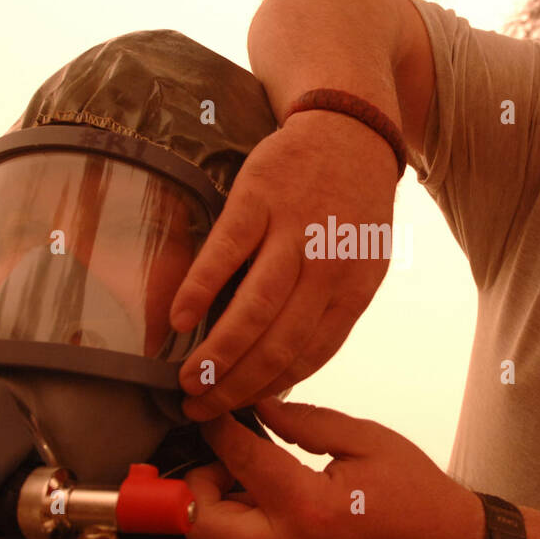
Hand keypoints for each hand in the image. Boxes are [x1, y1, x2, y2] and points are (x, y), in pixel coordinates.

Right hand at [169, 113, 398, 421]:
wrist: (348, 127)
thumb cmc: (351, 205)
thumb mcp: (363, 261)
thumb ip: (331, 310)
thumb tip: (288, 366)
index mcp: (356, 287)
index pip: (312, 355)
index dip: (272, 388)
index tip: (240, 410)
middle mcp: (328, 265)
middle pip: (280, 344)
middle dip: (237, 387)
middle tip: (201, 410)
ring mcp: (294, 231)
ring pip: (256, 309)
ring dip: (218, 353)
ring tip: (187, 380)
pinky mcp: (259, 198)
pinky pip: (226, 253)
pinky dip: (200, 290)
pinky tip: (176, 319)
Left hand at [183, 397, 484, 538]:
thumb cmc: (416, 496)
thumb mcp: (368, 440)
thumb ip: (307, 421)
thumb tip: (260, 406)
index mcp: (309, 506)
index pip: (239, 459)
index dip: (218, 429)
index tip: (213, 413)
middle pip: (202, 522)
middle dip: (200, 483)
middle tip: (222, 461)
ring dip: (215, 516)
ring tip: (246, 489)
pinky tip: (263, 516)